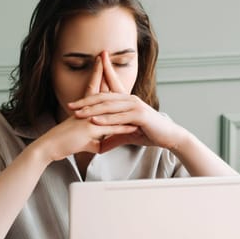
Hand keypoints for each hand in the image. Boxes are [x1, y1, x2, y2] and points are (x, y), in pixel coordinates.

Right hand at [35, 55, 136, 161]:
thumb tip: (103, 144)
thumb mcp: (83, 142)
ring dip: (120, 99)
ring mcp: (89, 119)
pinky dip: (123, 128)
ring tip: (127, 86)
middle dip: (103, 74)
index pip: (92, 90)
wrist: (50, 147)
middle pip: (99, 90)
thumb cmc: (64, 144)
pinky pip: (111, 128)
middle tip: (105, 57)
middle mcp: (87, 111)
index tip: (101, 64)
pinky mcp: (90, 130)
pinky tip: (134, 126)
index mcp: (85, 111)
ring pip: (108, 107)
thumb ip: (94, 140)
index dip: (97, 76)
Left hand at [68, 51, 186, 152]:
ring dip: (91, 109)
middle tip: (70, 105)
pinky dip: (106, 119)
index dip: (89, 92)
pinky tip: (95, 121)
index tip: (76, 95)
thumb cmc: (149, 133)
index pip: (106, 92)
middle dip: (85, 101)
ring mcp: (135, 105)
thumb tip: (101, 147)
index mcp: (126, 100)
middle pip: (103, 97)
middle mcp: (129, 99)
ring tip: (77, 113)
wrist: (169, 136)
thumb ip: (113, 137)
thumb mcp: (127, 134)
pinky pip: (119, 117)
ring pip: (108, 106)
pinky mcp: (139, 115)